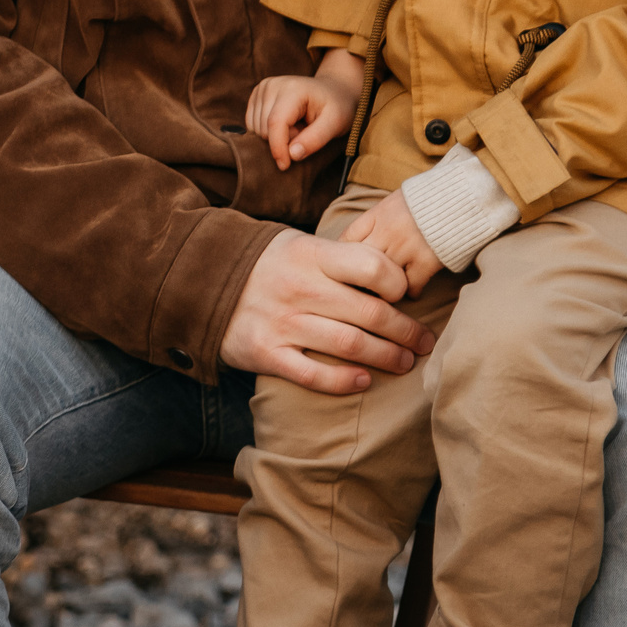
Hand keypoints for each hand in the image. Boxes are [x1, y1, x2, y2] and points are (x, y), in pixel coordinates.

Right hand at [219, 228, 437, 394]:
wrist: (202, 282)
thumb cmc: (267, 265)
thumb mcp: (299, 245)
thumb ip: (340, 258)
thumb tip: (393, 276)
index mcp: (312, 255)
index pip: (371, 267)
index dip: (398, 284)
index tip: (406, 295)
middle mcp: (300, 288)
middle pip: (370, 313)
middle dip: (405, 331)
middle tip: (423, 342)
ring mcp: (283, 322)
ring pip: (350, 345)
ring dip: (386, 358)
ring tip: (404, 363)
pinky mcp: (267, 353)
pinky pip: (314, 374)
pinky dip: (344, 381)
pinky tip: (364, 381)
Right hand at [246, 48, 365, 170]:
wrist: (333, 90)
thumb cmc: (337, 107)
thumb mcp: (335, 124)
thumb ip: (315, 140)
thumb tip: (292, 155)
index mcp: (292, 89)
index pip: (275, 123)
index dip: (278, 148)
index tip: (285, 166)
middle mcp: (272, 85)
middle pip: (264, 128)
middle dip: (283, 141)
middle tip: (305, 134)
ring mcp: (263, 88)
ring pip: (256, 128)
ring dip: (276, 137)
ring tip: (298, 128)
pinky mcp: (257, 95)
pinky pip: (253, 124)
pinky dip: (269, 132)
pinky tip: (287, 124)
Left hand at [339, 190, 441, 296]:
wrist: (461, 194)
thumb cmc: (429, 196)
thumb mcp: (396, 200)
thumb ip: (379, 219)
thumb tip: (363, 238)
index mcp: (377, 215)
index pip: (347, 240)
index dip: (343, 256)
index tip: (345, 267)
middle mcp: (386, 232)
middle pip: (360, 263)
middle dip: (359, 276)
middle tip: (363, 287)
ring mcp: (405, 248)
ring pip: (382, 279)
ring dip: (384, 287)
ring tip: (387, 292)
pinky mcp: (426, 262)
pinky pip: (409, 287)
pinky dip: (410, 292)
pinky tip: (412, 292)